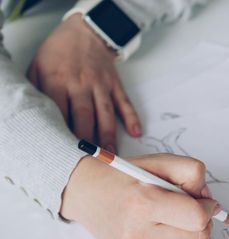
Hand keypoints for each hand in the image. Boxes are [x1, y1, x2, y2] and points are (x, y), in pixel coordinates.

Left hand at [27, 14, 141, 152]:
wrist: (85, 32)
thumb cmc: (58, 53)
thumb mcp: (38, 68)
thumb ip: (37, 92)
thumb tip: (38, 119)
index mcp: (58, 82)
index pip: (61, 113)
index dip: (63, 134)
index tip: (65, 152)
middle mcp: (81, 85)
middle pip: (85, 117)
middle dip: (87, 141)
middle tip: (90, 161)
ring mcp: (101, 85)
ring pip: (106, 115)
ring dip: (108, 136)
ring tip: (111, 155)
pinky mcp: (115, 85)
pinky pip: (125, 103)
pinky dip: (132, 118)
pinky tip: (136, 132)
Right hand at [61, 154, 216, 238]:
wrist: (87, 195)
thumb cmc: (125, 178)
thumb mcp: (159, 162)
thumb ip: (192, 172)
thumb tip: (210, 200)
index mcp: (143, 204)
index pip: (198, 218)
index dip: (207, 207)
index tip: (202, 199)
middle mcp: (136, 234)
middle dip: (204, 223)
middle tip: (192, 210)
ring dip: (193, 237)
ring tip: (176, 221)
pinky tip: (160, 232)